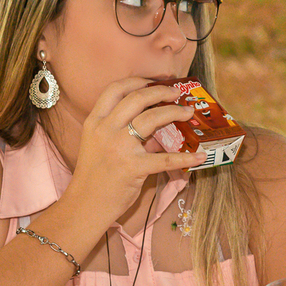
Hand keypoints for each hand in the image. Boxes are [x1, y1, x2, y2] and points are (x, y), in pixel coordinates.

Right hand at [64, 77, 205, 225]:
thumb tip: (157, 123)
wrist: (85, 204)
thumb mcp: (100, 144)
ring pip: (151, 119)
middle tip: (177, 93)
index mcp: (95, 121)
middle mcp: (105, 129)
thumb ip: (122, 130)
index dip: (138, 81)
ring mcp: (119, 147)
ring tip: (187, 113)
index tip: (155, 81)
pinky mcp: (132, 168)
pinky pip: (165, 159)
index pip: (115, 89)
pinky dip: (186, 158)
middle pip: (136, 98)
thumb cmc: (95, 175)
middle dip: (160, 91)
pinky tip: (199, 156)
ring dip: (173, 112)